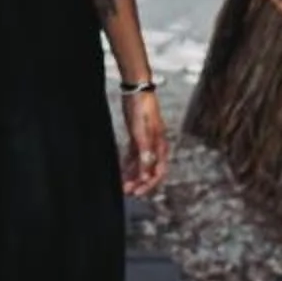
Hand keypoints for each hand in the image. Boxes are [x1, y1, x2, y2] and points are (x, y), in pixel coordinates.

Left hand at [121, 84, 167, 198]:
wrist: (137, 88)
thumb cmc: (141, 107)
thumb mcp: (142, 130)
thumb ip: (145, 151)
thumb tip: (148, 172)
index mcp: (160, 145)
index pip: (158, 171)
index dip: (149, 184)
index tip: (137, 192)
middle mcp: (155, 145)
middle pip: (150, 170)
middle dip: (140, 182)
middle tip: (128, 192)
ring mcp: (147, 141)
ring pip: (141, 164)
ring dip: (133, 175)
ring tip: (123, 184)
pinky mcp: (138, 136)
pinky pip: (134, 155)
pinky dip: (129, 164)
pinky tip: (121, 170)